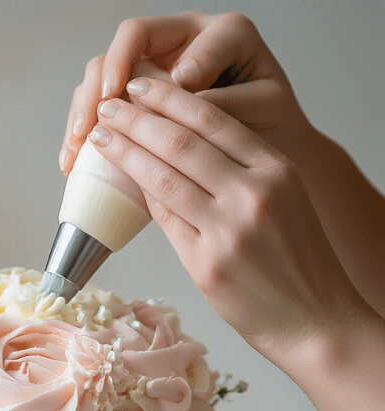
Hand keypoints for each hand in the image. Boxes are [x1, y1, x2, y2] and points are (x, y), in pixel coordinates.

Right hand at [60, 12, 312, 175]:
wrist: (277, 156)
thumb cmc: (275, 132)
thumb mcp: (262, 111)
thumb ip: (227, 99)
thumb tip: (182, 91)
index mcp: (220, 33)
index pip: (170, 31)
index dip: (139, 65)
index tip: (148, 97)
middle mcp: (185, 42)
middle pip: (127, 44)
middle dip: (105, 81)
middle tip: (100, 118)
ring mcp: (158, 70)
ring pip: (105, 73)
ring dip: (85, 108)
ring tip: (78, 148)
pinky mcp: (140, 104)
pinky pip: (102, 107)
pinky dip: (84, 133)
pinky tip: (73, 162)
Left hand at [88, 78, 364, 369]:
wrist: (314, 320)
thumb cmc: (297, 261)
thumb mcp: (283, 199)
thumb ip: (242, 171)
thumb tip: (180, 145)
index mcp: (275, 170)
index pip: (213, 120)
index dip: (169, 98)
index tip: (140, 86)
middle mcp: (252, 195)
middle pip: (181, 143)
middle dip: (137, 119)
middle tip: (108, 106)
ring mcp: (227, 232)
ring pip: (164, 179)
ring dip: (126, 154)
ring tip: (102, 138)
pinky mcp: (207, 267)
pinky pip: (165, 222)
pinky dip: (142, 198)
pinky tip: (123, 182)